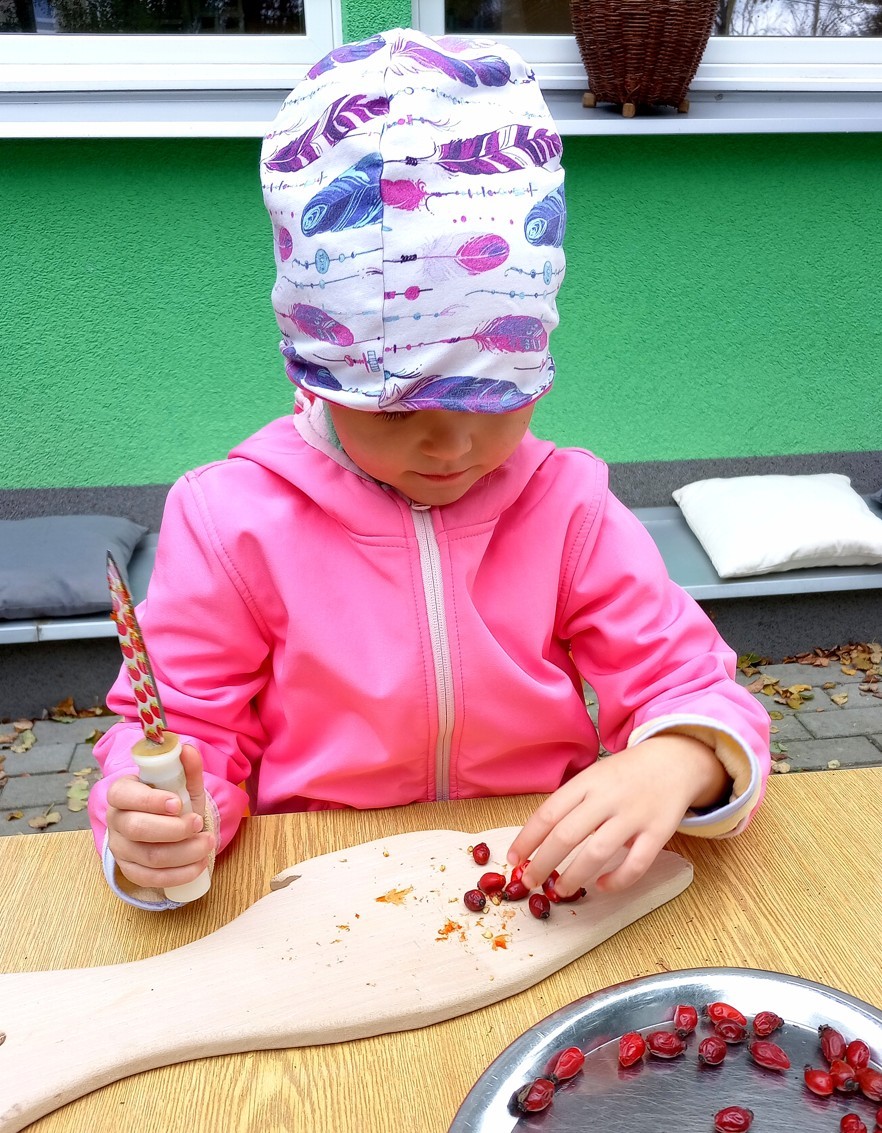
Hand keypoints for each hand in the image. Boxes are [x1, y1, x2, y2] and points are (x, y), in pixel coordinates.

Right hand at [106, 744, 213, 890]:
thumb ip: (186, 767)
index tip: (177, 803)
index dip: (149, 800)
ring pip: (148, 856)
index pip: (124, 795)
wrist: (167, 828)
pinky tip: (199, 865)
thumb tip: (188, 750)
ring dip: (184, 852)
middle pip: (137, 829)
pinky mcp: (130, 871)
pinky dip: (179, 874)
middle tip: (198, 823)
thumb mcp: (182, 783)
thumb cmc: (172, 801)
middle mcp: (116, 821)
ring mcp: (120, 849)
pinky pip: (152, 879)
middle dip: (173, 829)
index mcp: (122, 792)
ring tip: (208, 843)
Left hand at [508, 735, 728, 896]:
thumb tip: (539, 840)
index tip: (513, 860)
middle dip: (542, 863)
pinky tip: (601, 886)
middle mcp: (607, 797)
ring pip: (597, 852)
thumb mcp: (594, 776)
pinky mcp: (658, 832)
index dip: (527, 839)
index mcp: (587, 781)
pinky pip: (636, 864)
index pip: (548, 813)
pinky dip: (616, 881)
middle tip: (529, 882)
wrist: (675, 760)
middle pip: (566, 834)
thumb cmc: (626, 774)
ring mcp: (634, 815)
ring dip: (574, 876)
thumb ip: (572, 803)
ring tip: (559, 890)